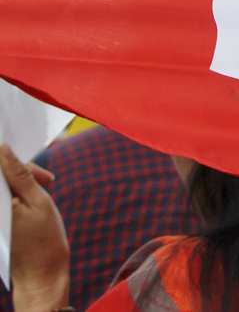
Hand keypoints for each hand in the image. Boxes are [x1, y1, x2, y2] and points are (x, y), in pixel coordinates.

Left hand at [1, 144, 69, 311]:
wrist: (41, 274)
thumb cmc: (44, 239)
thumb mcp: (39, 201)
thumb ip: (21, 174)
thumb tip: (4, 149)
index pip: (0, 168)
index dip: (15, 161)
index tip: (39, 174)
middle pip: (1, 176)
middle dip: (22, 171)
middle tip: (48, 181)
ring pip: (3, 186)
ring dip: (20, 182)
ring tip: (44, 189)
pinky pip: (3, 198)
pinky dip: (15, 194)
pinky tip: (33, 200)